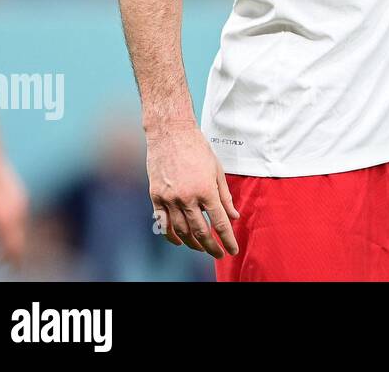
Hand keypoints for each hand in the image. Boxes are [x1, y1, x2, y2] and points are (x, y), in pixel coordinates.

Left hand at [0, 156, 27, 265]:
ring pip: (20, 228)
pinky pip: (19, 217)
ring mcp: (23, 204)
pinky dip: (10, 226)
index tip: (1, 267)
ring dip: (8, 239)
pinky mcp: (22, 197)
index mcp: (7, 220)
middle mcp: (19, 213)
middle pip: (19, 241)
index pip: (12, 247)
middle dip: (10, 254)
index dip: (8, 260)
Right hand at [146, 124, 238, 257]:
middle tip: (219, 254)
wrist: (171, 133)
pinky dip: (171, 235)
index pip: (219, 222)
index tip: (232, 250)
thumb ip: (225, 196)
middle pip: (200, 231)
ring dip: (193, 243)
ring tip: (202, 248)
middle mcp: (186, 197)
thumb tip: (234, 216)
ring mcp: (169, 198)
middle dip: (211, 246)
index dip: (227, 239)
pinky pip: (162, 223)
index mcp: (205, 190)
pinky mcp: (155, 196)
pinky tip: (179, 241)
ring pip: (181, 230)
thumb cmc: (197, 148)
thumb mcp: (217, 170)